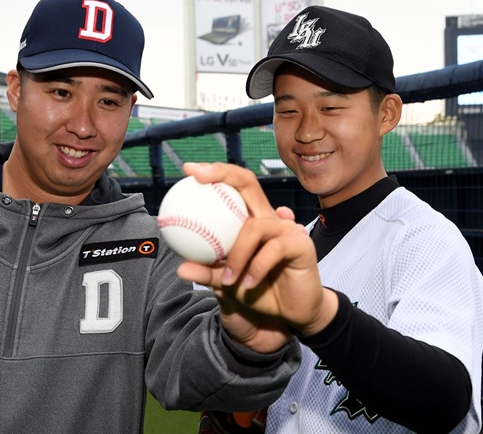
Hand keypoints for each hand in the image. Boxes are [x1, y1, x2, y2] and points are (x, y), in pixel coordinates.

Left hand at [177, 163, 337, 352]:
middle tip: (199, 177)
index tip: (188, 170)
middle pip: (248, 183)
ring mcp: (287, 228)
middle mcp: (269, 218)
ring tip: (228, 280)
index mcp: (251, 221)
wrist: (293, 312)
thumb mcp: (228, 283)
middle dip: (222, 174)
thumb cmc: (260, 292)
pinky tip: (249, 284)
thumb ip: (208, 272)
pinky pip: (274, 249)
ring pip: (254, 227)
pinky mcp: (301, 243)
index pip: (234, 187)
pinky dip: (257, 268)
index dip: (214, 173)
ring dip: (237, 256)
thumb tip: (180, 268)